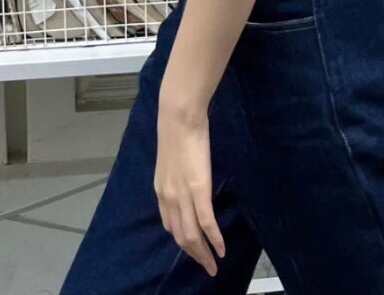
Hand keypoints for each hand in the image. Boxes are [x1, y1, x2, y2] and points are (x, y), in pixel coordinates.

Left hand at [154, 97, 225, 275]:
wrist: (179, 116)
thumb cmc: (177, 130)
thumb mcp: (171, 159)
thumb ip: (175, 176)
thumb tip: (184, 182)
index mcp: (161, 190)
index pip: (170, 225)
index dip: (182, 240)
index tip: (193, 249)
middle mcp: (169, 198)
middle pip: (181, 236)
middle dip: (194, 254)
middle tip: (207, 267)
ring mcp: (183, 195)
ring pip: (192, 234)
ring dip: (204, 254)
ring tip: (214, 265)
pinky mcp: (198, 189)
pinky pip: (206, 222)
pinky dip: (214, 239)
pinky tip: (222, 249)